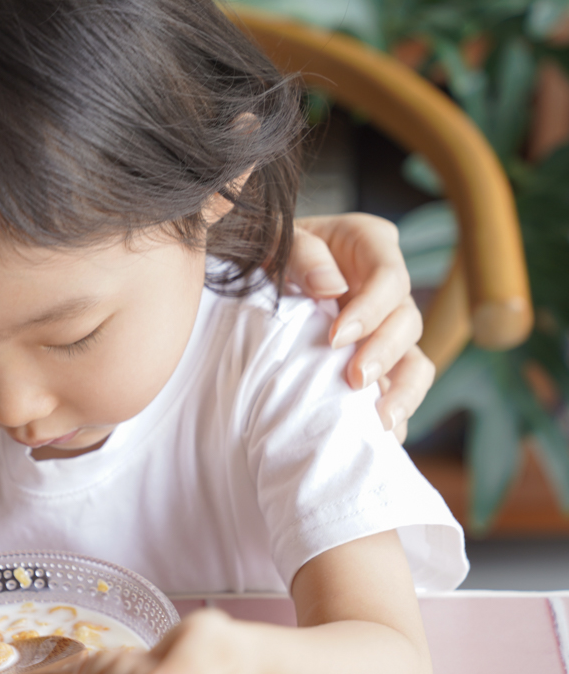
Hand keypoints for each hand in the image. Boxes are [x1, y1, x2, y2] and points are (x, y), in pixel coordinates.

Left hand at [288, 214, 434, 441]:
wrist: (260, 271)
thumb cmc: (271, 248)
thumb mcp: (280, 240)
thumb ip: (303, 256)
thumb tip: (331, 288)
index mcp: (370, 245)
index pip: (390, 277)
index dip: (371, 310)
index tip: (336, 339)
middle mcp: (387, 285)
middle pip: (407, 321)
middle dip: (385, 353)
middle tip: (355, 379)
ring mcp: (385, 324)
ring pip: (414, 358)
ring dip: (401, 389)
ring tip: (381, 421)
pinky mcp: (378, 356)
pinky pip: (397, 384)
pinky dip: (392, 407)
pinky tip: (379, 433)